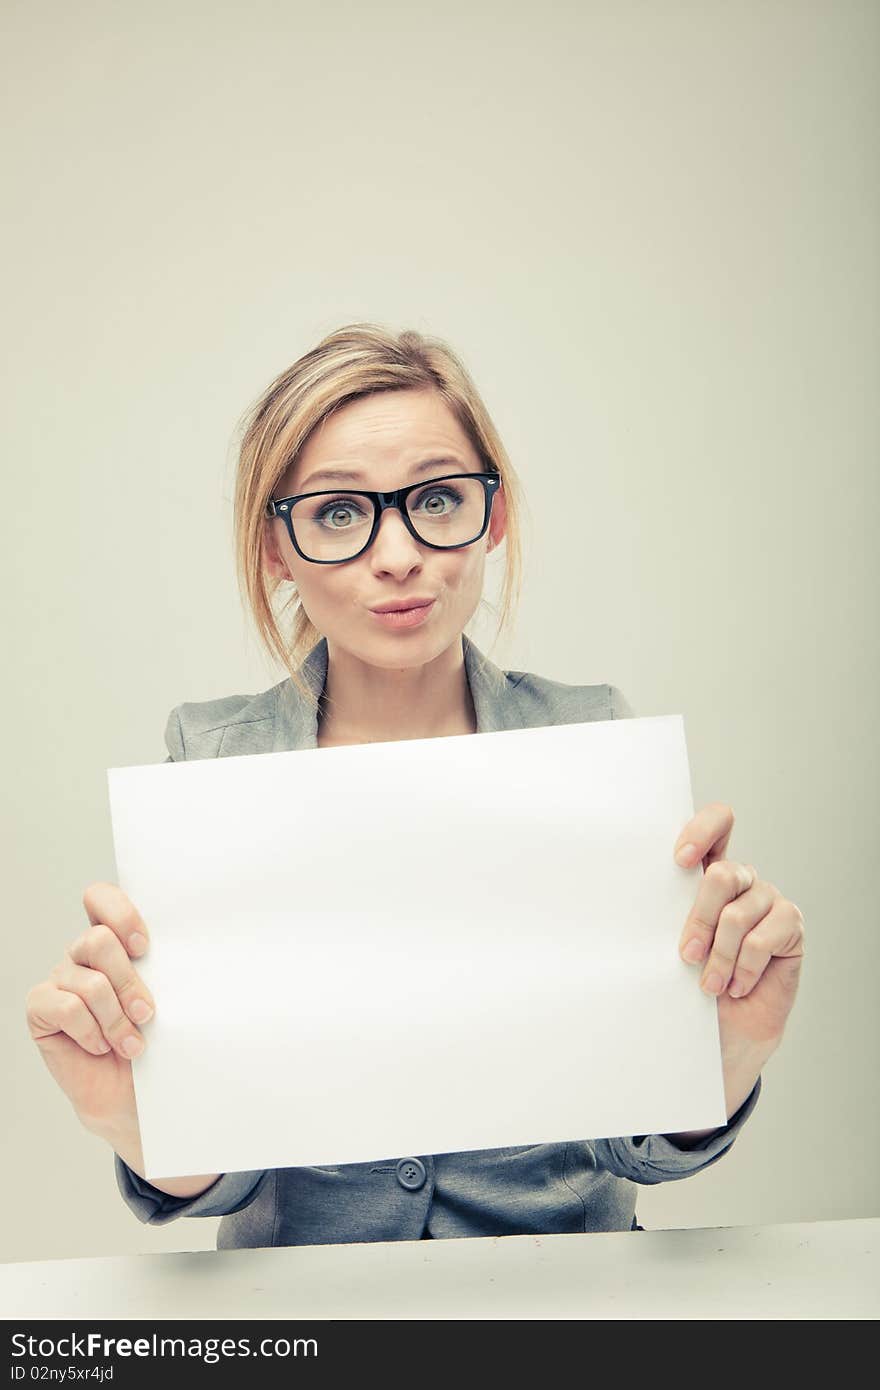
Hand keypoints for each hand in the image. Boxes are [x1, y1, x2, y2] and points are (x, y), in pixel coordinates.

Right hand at [25, 883, 155, 1144]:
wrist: (129, 1092)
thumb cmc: (153, 1040)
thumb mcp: (166, 998)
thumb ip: (163, 969)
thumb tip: (190, 953)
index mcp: (112, 939)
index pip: (100, 897)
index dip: (119, 914)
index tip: (144, 946)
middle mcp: (81, 954)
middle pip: (97, 940)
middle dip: (128, 982)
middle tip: (147, 1014)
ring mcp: (59, 979)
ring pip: (89, 982)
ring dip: (116, 1018)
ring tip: (132, 1044)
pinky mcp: (41, 1008)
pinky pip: (66, 1008)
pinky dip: (91, 1032)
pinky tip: (101, 1047)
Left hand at [674, 804, 804, 1053]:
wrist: (725, 1029)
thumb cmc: (691, 981)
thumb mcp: (672, 941)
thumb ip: (668, 912)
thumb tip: (636, 900)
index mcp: (709, 870)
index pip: (718, 823)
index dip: (701, 831)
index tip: (680, 861)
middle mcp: (742, 879)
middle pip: (724, 875)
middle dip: (699, 919)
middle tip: (686, 955)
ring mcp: (769, 899)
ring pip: (737, 915)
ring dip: (719, 957)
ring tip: (709, 985)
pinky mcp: (790, 925)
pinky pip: (762, 940)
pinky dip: (743, 969)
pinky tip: (736, 987)